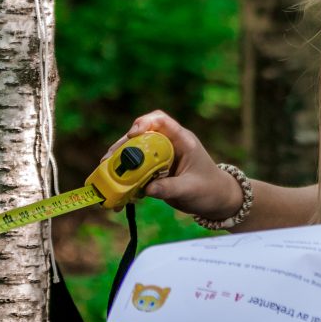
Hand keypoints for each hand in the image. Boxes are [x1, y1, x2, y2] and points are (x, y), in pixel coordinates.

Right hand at [105, 110, 240, 219]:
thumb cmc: (209, 189)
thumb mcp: (191, 189)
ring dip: (118, 164)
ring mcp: (159, 159)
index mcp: (181, 140)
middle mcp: (168, 146)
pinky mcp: (154, 173)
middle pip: (140, 138)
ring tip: (104, 175)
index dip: (144, 123)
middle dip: (122, 147)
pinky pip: (135, 173)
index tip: (132, 134)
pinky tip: (117, 195)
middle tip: (107, 160)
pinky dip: (124, 182)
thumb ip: (170, 188)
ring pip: (133, 155)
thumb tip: (147, 189)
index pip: (160, 120)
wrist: (216, 200)